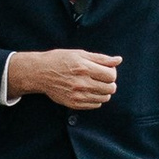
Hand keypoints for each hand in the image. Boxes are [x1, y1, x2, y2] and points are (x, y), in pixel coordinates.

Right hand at [7, 46, 121, 110]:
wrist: (40, 73)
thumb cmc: (60, 60)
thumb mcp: (80, 53)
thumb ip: (101, 58)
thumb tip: (118, 60)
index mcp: (84, 68)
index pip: (111, 76)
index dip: (112, 72)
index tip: (106, 70)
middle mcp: (81, 83)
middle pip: (110, 88)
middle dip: (110, 82)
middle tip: (102, 78)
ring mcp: (77, 95)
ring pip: (104, 98)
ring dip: (104, 91)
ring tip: (95, 84)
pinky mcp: (74, 104)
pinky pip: (95, 105)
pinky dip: (96, 98)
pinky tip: (89, 91)